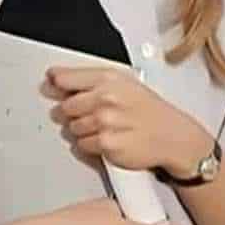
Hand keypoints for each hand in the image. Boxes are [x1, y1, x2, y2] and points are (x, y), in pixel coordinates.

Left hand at [45, 66, 211, 175]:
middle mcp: (106, 98)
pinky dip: (91, 145)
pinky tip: (108, 139)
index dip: (56, 83)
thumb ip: (90, 81)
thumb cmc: (149, 111)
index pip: (66, 78)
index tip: (51, 84)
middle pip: (66, 107)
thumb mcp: (125, 84)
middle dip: (73, 112)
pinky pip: (82, 145)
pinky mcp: (106, 144)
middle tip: (92, 114)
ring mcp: (105, 122)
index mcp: (109, 79)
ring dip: (83, 130)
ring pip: (72, 128)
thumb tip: (57, 79)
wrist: (173, 136)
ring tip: (105, 127)